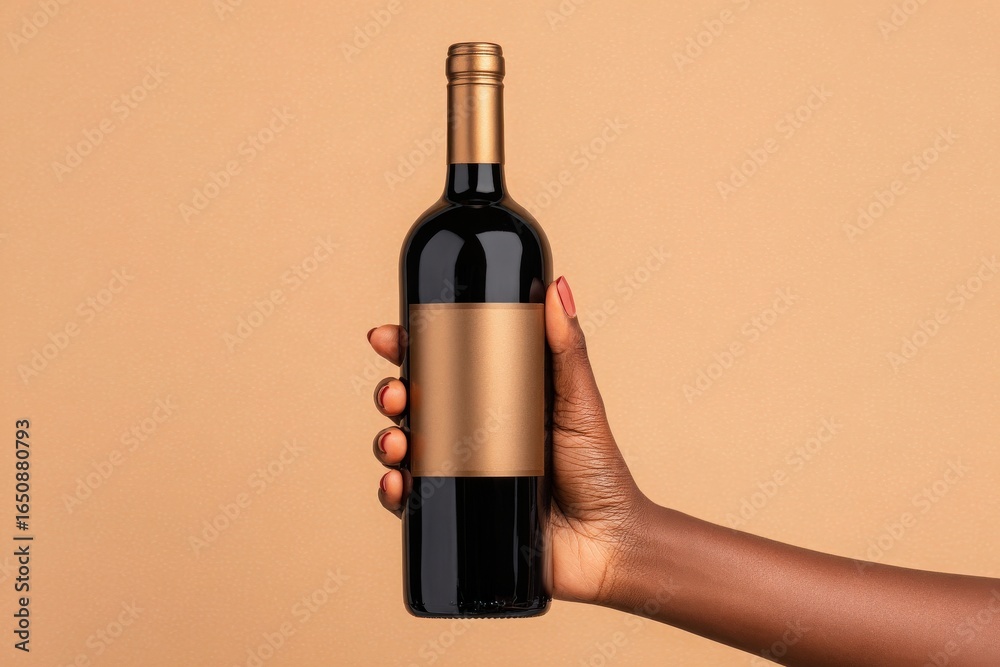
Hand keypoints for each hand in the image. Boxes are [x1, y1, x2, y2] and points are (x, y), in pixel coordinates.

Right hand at [368, 277, 648, 604]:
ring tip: (397, 441)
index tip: (389, 337)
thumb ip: (567, 348)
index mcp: (496, 400)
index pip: (443, 366)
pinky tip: (396, 482)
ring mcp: (463, 476)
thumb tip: (557, 287)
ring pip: (406, 448)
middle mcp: (473, 434)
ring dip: (387, 438)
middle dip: (391, 392)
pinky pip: (412, 500)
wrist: (608, 545)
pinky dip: (393, 489)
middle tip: (395, 393)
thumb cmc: (601, 472)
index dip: (410, 349)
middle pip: (415, 404)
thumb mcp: (581, 403)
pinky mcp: (460, 513)